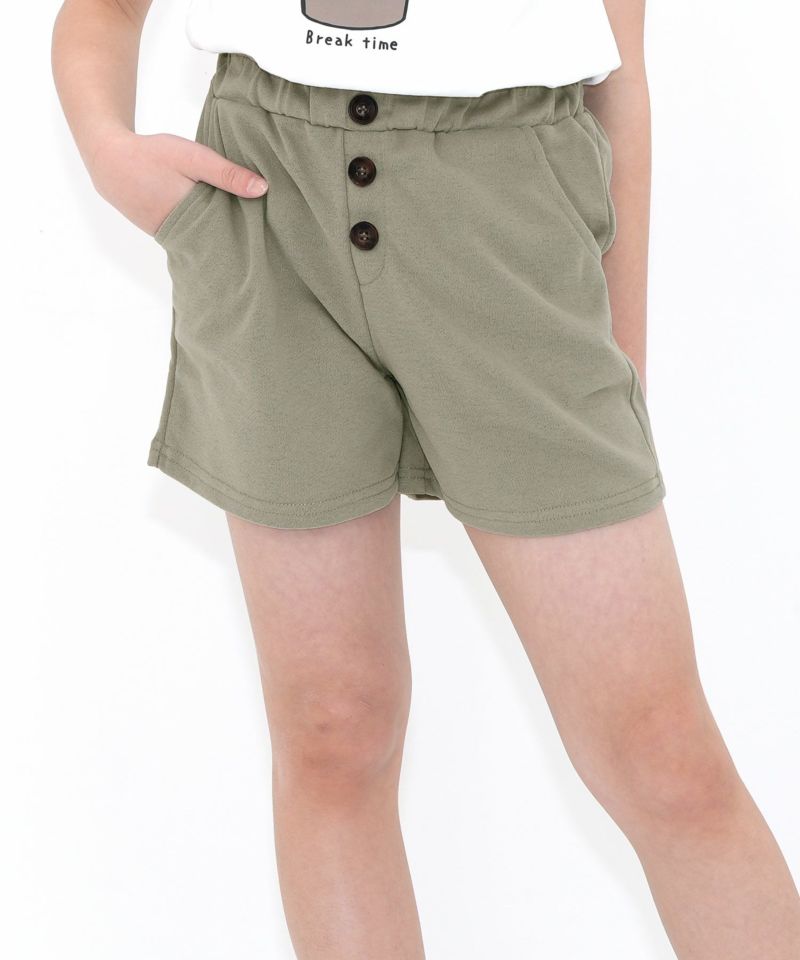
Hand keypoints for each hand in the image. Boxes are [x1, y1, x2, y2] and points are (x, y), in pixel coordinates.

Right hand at [87, 128, 268, 236]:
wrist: (110, 162)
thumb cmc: (153, 156)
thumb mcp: (193, 158)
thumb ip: (226, 174)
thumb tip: (263, 189)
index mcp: (191, 221)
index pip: (230, 237)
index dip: (250, 236)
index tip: (271, 235)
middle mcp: (181, 237)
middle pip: (220, 242)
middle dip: (239, 238)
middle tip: (266, 236)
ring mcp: (170, 239)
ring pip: (205, 240)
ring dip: (221, 233)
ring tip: (248, 231)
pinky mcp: (165, 235)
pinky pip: (192, 236)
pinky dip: (205, 230)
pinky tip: (219, 223)